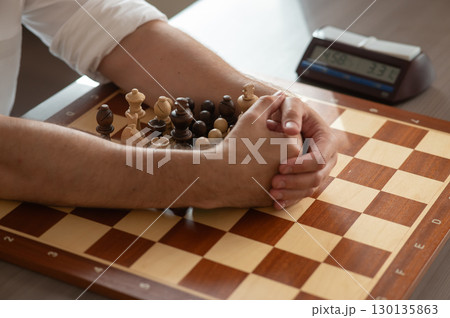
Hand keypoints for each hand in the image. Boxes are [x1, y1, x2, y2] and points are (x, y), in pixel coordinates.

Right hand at [215, 93, 300, 207]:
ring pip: (280, 171)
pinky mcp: (272, 199)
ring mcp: (283, 186)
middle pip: (287, 153)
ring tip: (249, 161)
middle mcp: (293, 168)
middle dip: (273, 149)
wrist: (218, 176)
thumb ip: (269, 103)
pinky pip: (271, 187)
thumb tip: (281, 95)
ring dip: (268, 165)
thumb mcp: (252, 117)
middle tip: (252, 149)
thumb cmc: (236, 145)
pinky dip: (261, 181)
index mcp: (293, 146)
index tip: (257, 136)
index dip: (273, 132)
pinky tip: (247, 175)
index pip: (290, 135)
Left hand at [267, 96, 337, 209]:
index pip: (320, 158)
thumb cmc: (291, 111)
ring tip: (272, 194)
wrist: (286, 121)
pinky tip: (276, 203)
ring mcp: (319, 171)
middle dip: (295, 182)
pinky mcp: (308, 179)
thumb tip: (290, 130)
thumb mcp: (292, 104)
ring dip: (291, 194)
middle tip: (274, 182)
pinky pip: (302, 194)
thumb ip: (291, 112)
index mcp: (327, 140)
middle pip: (316, 177)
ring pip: (309, 188)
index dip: (302, 165)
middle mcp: (327, 159)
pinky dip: (289, 199)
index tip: (281, 166)